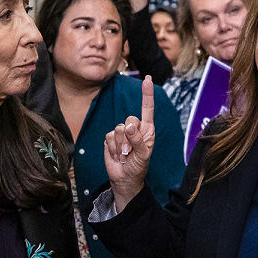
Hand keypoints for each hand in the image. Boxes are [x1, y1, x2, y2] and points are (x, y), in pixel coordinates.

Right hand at [103, 77, 155, 210]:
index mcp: (147, 129)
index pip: (147, 108)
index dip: (147, 93)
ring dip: (122, 146)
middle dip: (130, 137)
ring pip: (118, 129)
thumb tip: (129, 125)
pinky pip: (109, 137)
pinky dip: (113, 149)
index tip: (148, 79)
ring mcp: (121, 133)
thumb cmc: (138, 166)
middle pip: (130, 119)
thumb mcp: (143, 155)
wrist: (124, 178)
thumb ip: (138, 140)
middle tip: (131, 151)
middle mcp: (135, 128)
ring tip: (125, 155)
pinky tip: (117, 155)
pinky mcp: (110, 138)